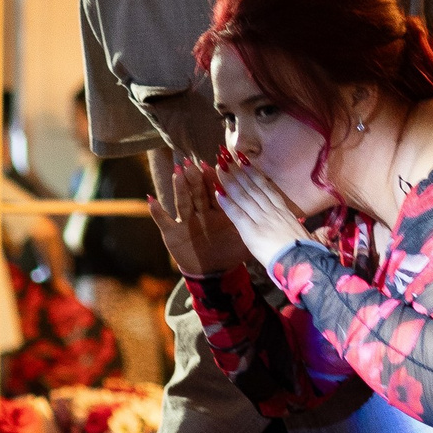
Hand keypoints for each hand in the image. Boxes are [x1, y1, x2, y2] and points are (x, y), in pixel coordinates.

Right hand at [150, 154, 245, 277]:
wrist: (213, 273)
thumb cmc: (228, 254)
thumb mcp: (246, 238)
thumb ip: (256, 222)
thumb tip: (281, 211)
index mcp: (218, 210)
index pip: (217, 190)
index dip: (218, 178)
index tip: (219, 161)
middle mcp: (200, 212)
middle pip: (198, 191)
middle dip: (197, 177)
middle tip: (195, 159)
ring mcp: (185, 221)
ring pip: (182, 201)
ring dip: (179, 187)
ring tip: (177, 173)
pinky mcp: (172, 234)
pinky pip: (163, 221)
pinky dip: (157, 212)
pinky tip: (151, 200)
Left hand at [214, 156, 313, 272]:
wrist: (301, 261)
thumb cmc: (306, 252)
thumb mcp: (303, 233)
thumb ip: (297, 224)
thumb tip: (304, 224)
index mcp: (284, 211)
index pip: (267, 188)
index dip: (255, 173)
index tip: (245, 162)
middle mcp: (272, 211)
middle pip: (253, 187)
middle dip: (239, 172)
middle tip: (227, 158)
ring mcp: (262, 219)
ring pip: (244, 196)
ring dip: (231, 182)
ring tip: (220, 169)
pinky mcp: (252, 231)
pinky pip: (237, 214)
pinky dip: (227, 203)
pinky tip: (218, 193)